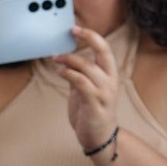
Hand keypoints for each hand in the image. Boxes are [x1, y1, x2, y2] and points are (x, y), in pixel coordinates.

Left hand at [54, 25, 119, 153]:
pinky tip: (60, 71)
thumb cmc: (92, 111)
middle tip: (71, 32)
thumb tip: (65, 58)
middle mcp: (110, 81)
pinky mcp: (94, 104)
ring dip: (69, 60)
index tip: (76, 29)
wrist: (98, 136)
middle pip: (102, 52)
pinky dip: (68, 74)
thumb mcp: (86, 88)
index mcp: (110, 75)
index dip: (92, 36)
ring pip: (87, 67)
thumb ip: (79, 73)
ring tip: (56, 59)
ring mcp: (104, 93)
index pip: (105, 49)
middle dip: (88, 38)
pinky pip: (81, 83)